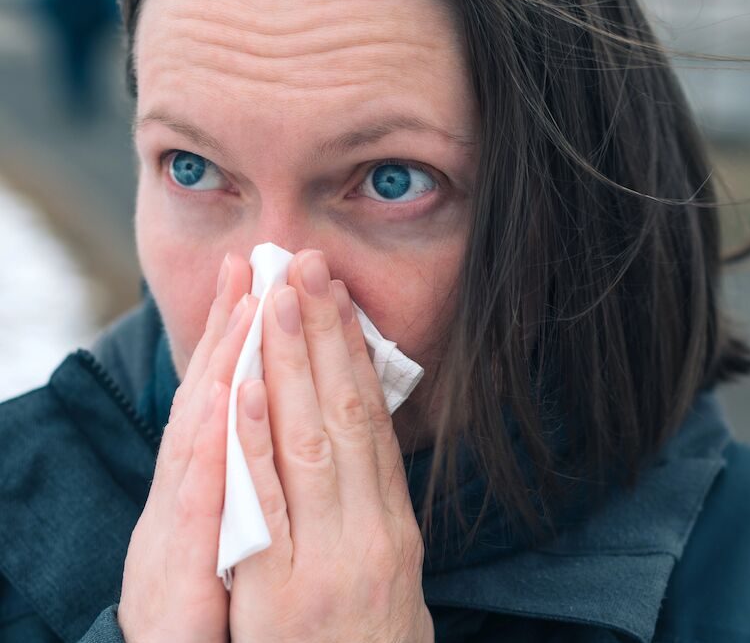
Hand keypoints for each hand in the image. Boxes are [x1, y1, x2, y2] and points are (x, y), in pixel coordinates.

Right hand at [118, 254, 256, 642]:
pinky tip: (231, 397)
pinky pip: (203, 498)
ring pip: (202, 433)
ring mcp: (177, 531)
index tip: (258, 280)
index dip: (239, 341)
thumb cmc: (213, 608)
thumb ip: (248, 480)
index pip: (225, 399)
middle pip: (211, 399)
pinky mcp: (178, 570)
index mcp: (203, 486)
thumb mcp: (237, 535)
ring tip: (247, 302)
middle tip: (250, 262)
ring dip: (225, 364)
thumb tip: (268, 419)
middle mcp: (186, 499)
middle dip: (232, 330)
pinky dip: (219, 445)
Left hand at [229, 250, 433, 642]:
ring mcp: (328, 559)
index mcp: (395, 528)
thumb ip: (374, 521)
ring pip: (310, 443)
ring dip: (290, 365)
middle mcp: (370, 532)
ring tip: (277, 297)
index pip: (372, 423)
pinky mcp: (283, 593)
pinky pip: (268, 507)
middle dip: (323, 336)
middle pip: (345, 416)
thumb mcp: (394, 583)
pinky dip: (256, 442)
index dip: (353, 355)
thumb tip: (363, 457)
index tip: (336, 298)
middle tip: (305, 265)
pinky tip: (245, 388)